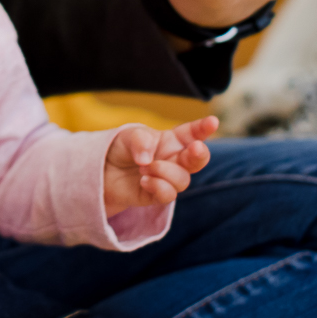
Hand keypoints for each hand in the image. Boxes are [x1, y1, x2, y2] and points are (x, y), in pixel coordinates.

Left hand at [102, 116, 217, 217]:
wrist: (103, 171)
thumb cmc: (121, 148)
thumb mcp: (128, 136)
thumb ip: (141, 141)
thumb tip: (147, 160)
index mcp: (172, 140)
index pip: (193, 133)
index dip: (204, 128)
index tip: (213, 122)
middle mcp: (175, 159)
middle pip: (198, 159)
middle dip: (200, 154)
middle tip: (195, 148)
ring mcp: (168, 178)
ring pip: (183, 179)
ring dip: (164, 171)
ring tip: (144, 168)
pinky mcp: (158, 195)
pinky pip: (169, 195)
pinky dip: (157, 187)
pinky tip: (143, 181)